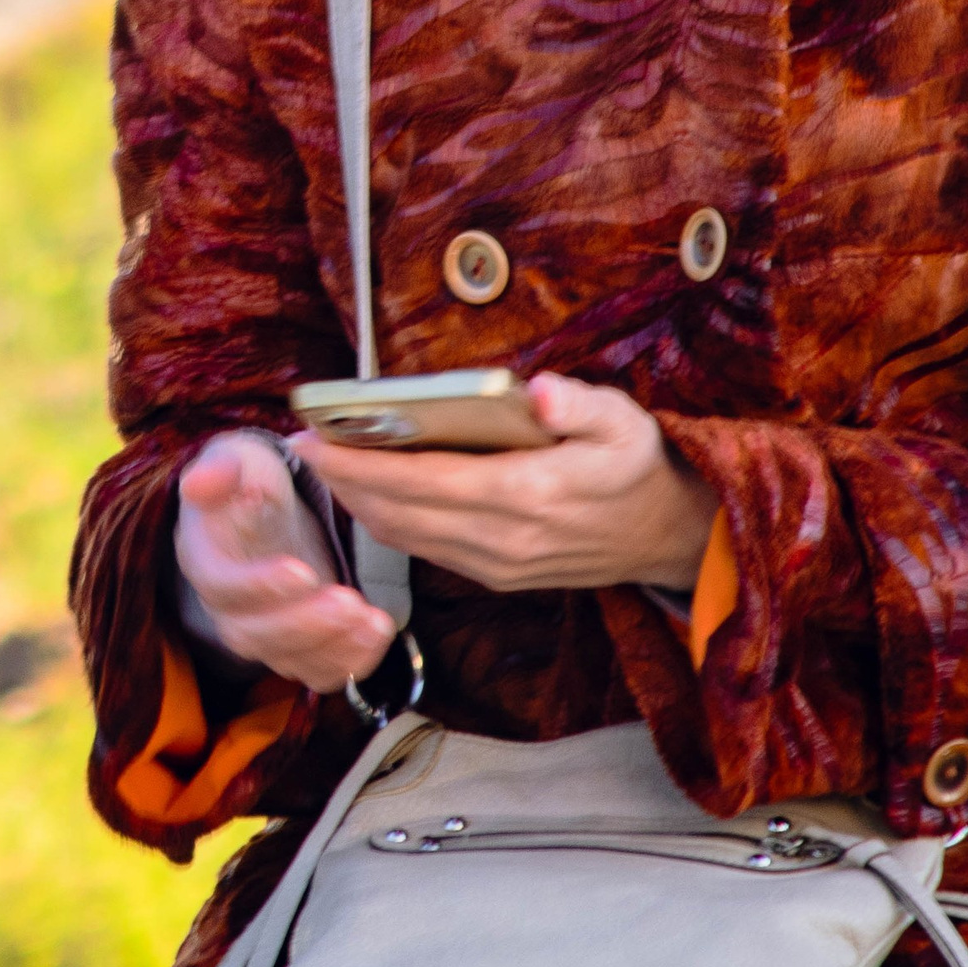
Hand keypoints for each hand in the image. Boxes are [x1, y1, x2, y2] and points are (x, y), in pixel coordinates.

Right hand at [175, 431, 398, 696]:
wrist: (267, 510)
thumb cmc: (249, 481)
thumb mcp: (235, 460)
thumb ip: (220, 468)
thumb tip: (199, 480)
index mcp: (205, 561)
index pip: (223, 587)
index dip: (260, 586)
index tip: (302, 571)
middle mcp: (228, 610)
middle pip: (257, 636)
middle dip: (307, 624)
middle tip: (349, 601)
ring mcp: (264, 636)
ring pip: (293, 661)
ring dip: (335, 646)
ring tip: (375, 621)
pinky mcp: (300, 650)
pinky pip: (322, 672)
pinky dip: (353, 661)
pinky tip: (378, 632)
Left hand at [291, 373, 716, 594]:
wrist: (667, 537)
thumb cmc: (637, 466)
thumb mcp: (625, 421)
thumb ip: (579, 404)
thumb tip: (538, 390)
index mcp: (530, 494)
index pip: (425, 480)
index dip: (362, 463)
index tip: (315, 440)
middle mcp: (506, 537)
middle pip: (401, 512)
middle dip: (343, 481)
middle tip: (300, 445)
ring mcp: (498, 564)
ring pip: (406, 536)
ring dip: (358, 503)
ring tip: (324, 463)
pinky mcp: (496, 576)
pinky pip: (425, 549)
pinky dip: (387, 522)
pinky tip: (366, 493)